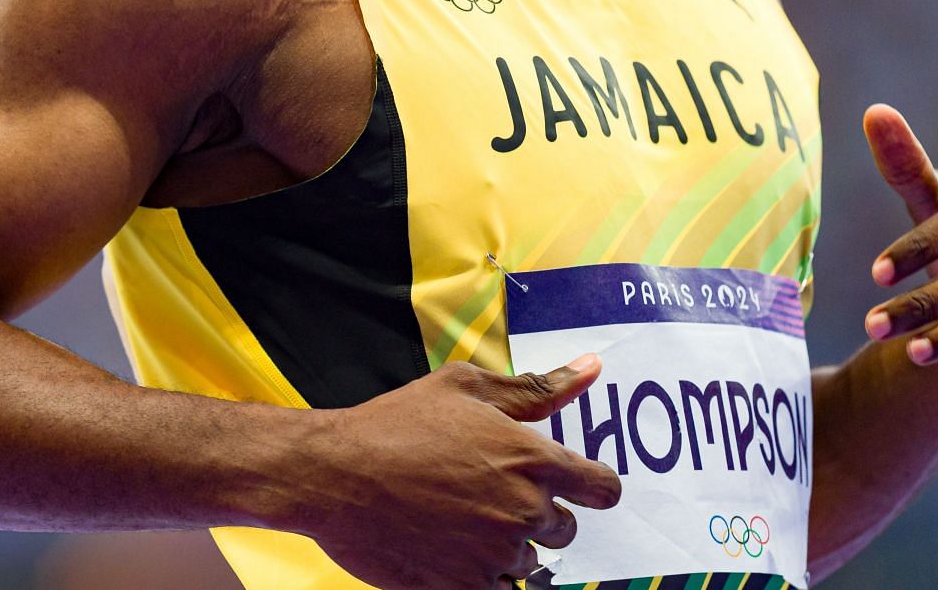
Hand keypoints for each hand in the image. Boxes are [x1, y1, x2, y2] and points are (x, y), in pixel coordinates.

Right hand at [294, 356, 621, 589]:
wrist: (334, 475)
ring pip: (530, 563)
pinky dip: (480, 573)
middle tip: (482, 493)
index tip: (569, 486)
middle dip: (534, 514)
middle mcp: (524, 510)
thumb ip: (535, 387)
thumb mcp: (463, 387)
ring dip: (505, 545)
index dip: (590, 487)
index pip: (603, 489)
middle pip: (564, 530)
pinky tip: (448, 544)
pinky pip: (499, 589)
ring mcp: (497, 553)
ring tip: (456, 517)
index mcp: (532, 459)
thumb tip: (593, 369)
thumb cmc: (396, 424)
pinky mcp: (467, 587)